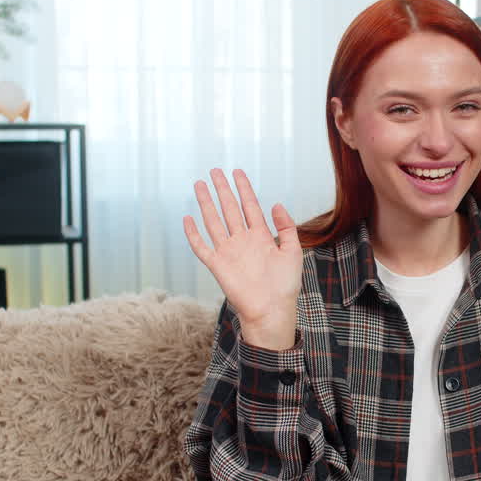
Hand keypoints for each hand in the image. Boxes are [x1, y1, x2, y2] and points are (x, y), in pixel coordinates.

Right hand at [184, 169, 301, 350]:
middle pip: (230, 209)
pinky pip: (201, 247)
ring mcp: (228, 252)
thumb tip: (276, 203)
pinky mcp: (217, 265)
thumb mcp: (293, 251)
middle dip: (222, 189)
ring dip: (206, 204)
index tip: (237, 172)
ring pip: (214, 221)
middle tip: (215, 171)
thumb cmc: (285, 285)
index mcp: (261, 236)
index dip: (244, 189)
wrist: (272, 309)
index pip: (250, 206)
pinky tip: (187, 219)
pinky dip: (193, 234)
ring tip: (199, 185)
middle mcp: (243, 241)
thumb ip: (286, 227)